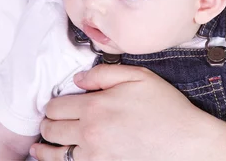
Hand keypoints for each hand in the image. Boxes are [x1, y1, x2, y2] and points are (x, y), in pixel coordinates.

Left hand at [30, 63, 218, 160]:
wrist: (185, 141)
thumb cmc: (164, 106)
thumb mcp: (137, 76)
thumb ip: (104, 73)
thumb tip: (77, 79)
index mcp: (96, 106)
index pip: (56, 106)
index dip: (52, 104)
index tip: (54, 104)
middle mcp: (90, 133)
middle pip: (51, 129)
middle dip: (47, 123)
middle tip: (48, 121)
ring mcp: (95, 156)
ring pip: (56, 154)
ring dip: (46, 148)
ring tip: (41, 146)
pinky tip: (60, 159)